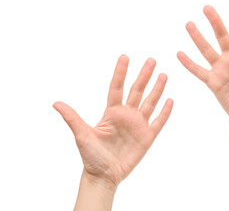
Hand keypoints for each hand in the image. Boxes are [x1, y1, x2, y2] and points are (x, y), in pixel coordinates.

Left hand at [54, 55, 172, 185]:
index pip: (117, 88)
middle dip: (144, 76)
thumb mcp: (82, 135)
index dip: (120, 73)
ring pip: (150, 103)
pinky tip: (170, 100)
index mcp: (111, 112)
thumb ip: (72, 118)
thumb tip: (55, 103)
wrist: (104, 176)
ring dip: (157, 89)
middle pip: (137, 91)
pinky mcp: (147, 137)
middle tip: (151, 60)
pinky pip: (158, 122)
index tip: (124, 57)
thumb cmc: (91, 156)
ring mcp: (138, 125)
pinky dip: (165, 112)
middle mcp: (126, 115)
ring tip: (163, 75)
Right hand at [177, 0, 228, 128]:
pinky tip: (179, 53)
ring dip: (198, 38)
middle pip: (222, 36)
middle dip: (215, 22)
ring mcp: (221, 69)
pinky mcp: (213, 81)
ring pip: (207, 50)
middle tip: (207, 8)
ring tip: (189, 24)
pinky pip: (198, 71)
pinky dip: (189, 63)